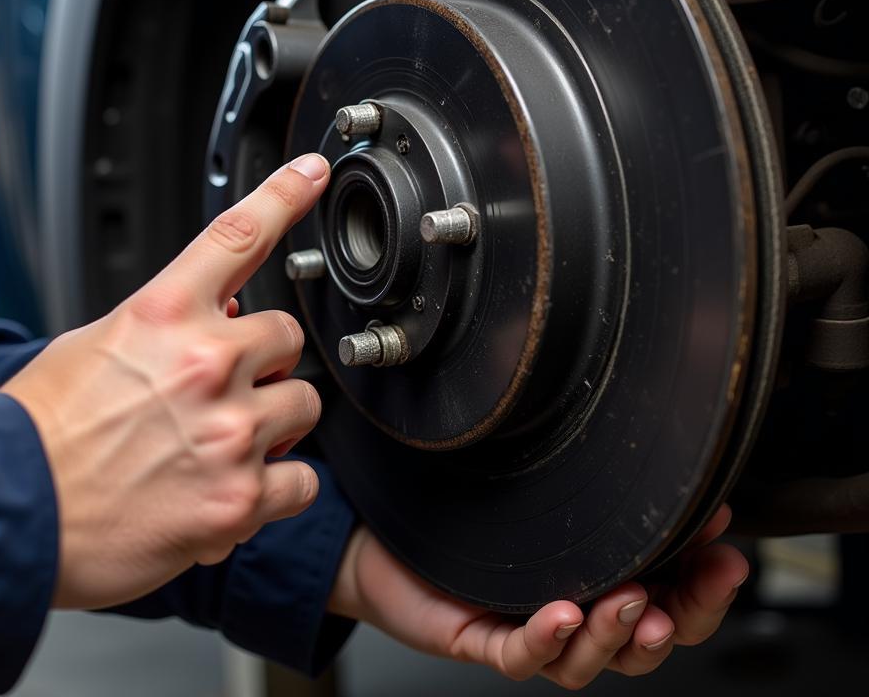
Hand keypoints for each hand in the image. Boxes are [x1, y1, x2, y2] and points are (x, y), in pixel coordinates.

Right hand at [2, 153, 330, 609]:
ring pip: (303, 403)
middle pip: (287, 334)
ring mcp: (229, 431)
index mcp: (163, 314)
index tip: (312, 173)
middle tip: (228, 387)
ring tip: (225, 443)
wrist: (6, 515)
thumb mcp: (92, 346)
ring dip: (275, 421)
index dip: (284, 195)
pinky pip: (304, 479)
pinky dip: (279, 486)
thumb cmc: (42, 433)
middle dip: (265, 360)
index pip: (239, 234)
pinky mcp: (240, 498)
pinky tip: (236, 489)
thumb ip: (163, 327)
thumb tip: (221, 318)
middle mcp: (205, 363)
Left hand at [329, 505, 746, 688]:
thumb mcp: (544, 498)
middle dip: (683, 615)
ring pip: (588, 658)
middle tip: (704, 580)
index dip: (706, 587)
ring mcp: (527, 633)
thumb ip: (599, 492)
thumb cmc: (473, 523)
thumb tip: (664, 459)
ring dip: (618, 632)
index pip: (672, 604)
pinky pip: (519, 654)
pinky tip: (562, 613)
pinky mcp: (481, 640)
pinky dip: (545, 638)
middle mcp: (570, 618)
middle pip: (645, 642)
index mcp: (597, 589)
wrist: (389, 541)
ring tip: (636, 598)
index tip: (728, 549)